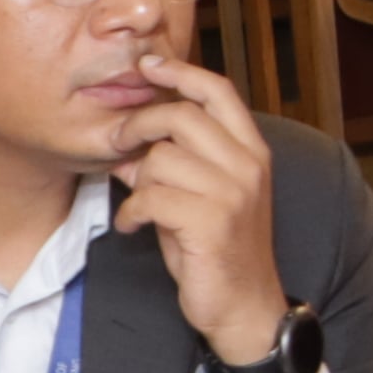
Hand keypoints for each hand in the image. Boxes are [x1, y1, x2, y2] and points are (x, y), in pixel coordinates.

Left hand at [100, 55, 294, 365]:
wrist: (246, 306)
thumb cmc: (220, 248)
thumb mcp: (206, 194)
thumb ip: (178, 159)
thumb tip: (128, 135)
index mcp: (252, 150)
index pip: (217, 91)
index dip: (179, 72)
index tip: (146, 66)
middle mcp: (248, 165)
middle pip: (179, 117)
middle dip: (138, 127)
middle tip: (119, 145)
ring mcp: (233, 193)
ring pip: (160, 159)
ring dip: (137, 182)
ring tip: (138, 203)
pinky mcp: (211, 222)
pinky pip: (151, 197)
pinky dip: (132, 212)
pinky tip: (134, 226)